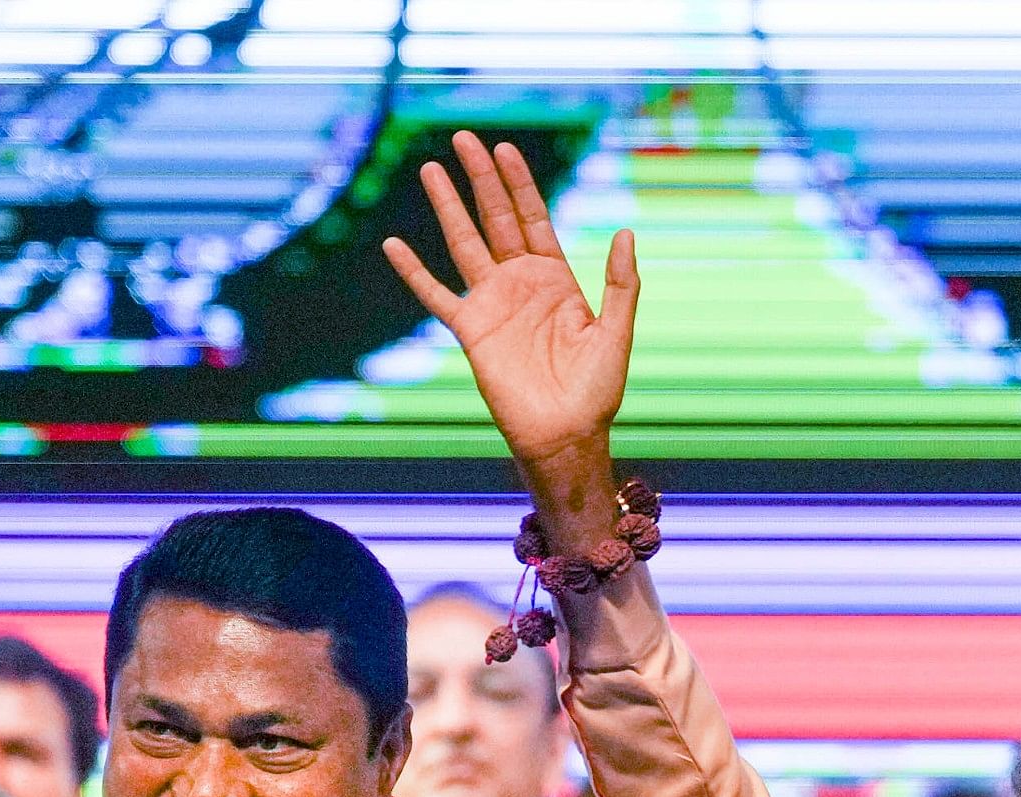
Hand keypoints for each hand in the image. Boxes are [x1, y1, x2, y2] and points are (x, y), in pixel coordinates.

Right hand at [382, 134, 638, 488]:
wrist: (566, 434)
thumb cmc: (596, 391)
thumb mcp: (616, 333)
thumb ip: (620, 284)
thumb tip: (626, 232)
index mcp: (556, 278)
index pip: (533, 218)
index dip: (519, 183)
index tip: (504, 148)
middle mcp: (520, 283)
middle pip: (496, 219)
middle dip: (481, 179)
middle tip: (463, 139)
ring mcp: (492, 304)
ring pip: (464, 243)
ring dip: (448, 208)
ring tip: (431, 169)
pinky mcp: (470, 331)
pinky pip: (436, 296)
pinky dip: (414, 272)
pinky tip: (394, 244)